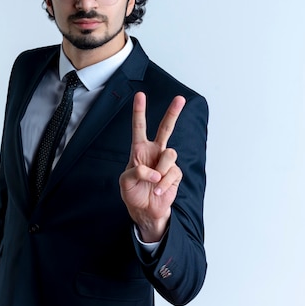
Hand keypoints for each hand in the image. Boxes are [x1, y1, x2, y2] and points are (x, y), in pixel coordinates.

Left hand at [119, 92, 185, 242]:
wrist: (146, 210)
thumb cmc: (133, 193)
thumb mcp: (125, 182)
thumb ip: (134, 173)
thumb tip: (152, 171)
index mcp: (139, 150)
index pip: (139, 127)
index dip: (139, 111)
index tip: (140, 95)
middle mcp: (154, 152)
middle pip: (165, 128)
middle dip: (173, 113)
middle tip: (180, 99)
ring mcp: (166, 162)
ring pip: (170, 154)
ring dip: (161, 170)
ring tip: (154, 183)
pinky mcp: (175, 173)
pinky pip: (173, 173)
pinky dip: (164, 183)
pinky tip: (158, 190)